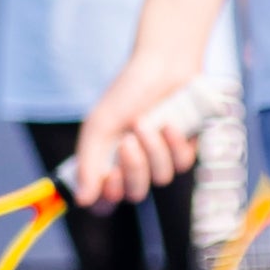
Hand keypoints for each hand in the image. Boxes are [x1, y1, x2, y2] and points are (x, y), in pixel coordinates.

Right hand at [65, 61, 208, 206]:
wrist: (163, 67)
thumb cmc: (127, 93)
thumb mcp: (99, 125)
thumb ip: (88, 162)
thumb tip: (82, 202)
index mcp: (109, 160)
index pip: (107, 199)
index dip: (108, 198)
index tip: (109, 178)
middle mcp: (136, 164)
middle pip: (136, 193)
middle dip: (133, 168)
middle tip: (128, 141)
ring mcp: (162, 158)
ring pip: (161, 178)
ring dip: (153, 150)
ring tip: (146, 122)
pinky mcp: (186, 149)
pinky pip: (182, 164)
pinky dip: (174, 143)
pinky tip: (169, 123)